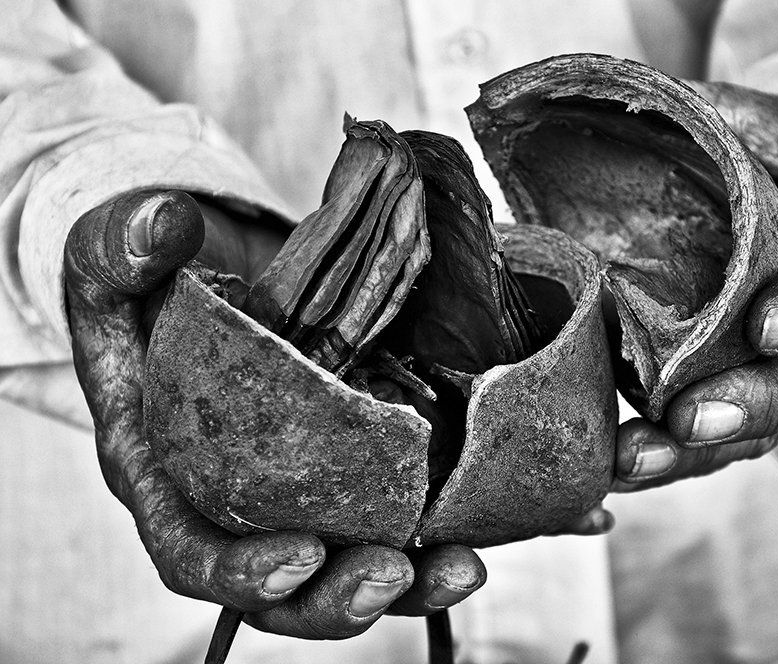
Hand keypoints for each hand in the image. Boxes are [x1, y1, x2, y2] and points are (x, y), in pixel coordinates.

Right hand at [65, 190, 485, 637]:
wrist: (221, 277)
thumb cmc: (158, 279)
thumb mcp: (116, 255)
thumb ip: (117, 248)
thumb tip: (162, 227)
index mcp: (165, 474)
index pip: (188, 549)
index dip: (235, 572)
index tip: (294, 559)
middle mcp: (234, 503)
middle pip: (277, 589)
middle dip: (332, 598)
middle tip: (387, 577)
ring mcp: (298, 496)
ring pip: (341, 573)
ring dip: (403, 585)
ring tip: (455, 570)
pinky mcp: (351, 475)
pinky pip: (391, 526)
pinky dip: (433, 543)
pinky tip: (473, 542)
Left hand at [614, 82, 777, 489]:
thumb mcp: (774, 125)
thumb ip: (733, 128)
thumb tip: (645, 118)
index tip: (768, 325)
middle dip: (753, 404)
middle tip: (691, 419)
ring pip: (769, 427)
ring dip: (699, 451)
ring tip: (636, 460)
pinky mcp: (761, 394)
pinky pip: (727, 437)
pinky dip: (674, 455)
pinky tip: (621, 465)